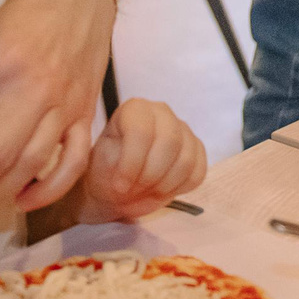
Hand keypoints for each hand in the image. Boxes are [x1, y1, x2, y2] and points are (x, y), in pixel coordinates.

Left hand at [75, 99, 208, 222]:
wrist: (120, 188)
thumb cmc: (107, 172)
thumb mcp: (101, 164)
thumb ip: (114, 161)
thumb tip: (128, 168)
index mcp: (135, 109)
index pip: (142, 131)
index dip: (133, 163)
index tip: (120, 185)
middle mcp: (162, 113)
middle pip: (170, 142)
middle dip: (151, 175)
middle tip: (136, 188)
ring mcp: (182, 130)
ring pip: (186, 160)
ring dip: (165, 184)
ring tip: (148, 189)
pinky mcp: (197, 150)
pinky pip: (198, 172)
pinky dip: (180, 188)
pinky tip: (163, 188)